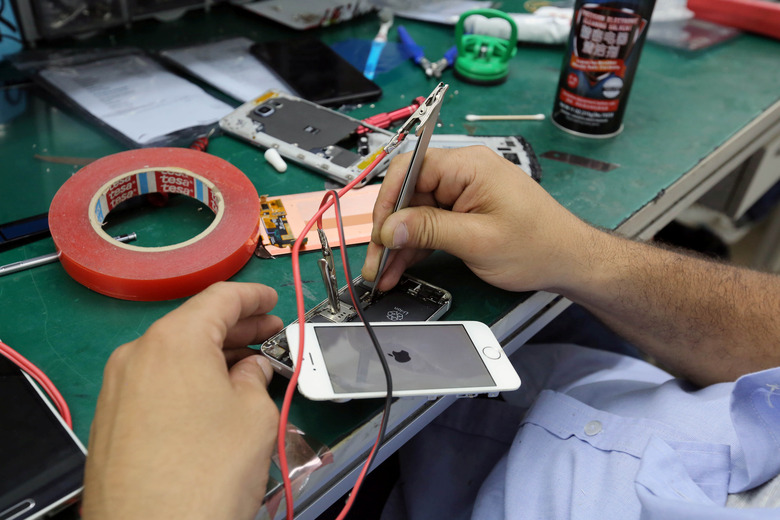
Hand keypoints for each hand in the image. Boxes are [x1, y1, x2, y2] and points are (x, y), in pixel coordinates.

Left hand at [82, 282, 282, 519]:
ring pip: (173, 357)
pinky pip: (156, 384)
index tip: (273, 300)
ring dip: (212, 356)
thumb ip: (255, 378)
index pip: (219, 298)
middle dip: (237, 328)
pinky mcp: (110, 421)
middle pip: (193, 325)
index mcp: (174, 340)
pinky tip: (213, 397)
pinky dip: (188, 380)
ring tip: (248, 368)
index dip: (253, 296)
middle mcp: (137, 354)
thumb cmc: (210, 470)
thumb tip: (249, 371)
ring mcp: (117, 389)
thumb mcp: (254, 415)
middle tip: (270, 335)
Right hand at [362, 146, 594, 292]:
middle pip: (409, 194)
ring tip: (383, 274)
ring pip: (415, 213)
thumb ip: (430, 230)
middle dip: (389, 230)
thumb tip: (390, 227)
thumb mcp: (478, 240)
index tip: (378, 232)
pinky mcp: (464, 212)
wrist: (569, 260)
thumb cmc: (537, 246)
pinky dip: (415, 246)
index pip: (411, 169)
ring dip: (399, 244)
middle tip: (375, 262)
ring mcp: (463, 193)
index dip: (388, 200)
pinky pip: (430, 224)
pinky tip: (400, 268)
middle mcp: (463, 173)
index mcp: (468, 166)